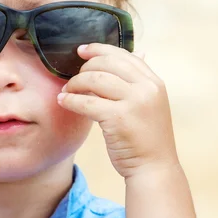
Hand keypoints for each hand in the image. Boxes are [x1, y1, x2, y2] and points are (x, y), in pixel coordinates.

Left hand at [57, 44, 178, 178]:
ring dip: (75, 83)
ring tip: (67, 91)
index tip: (81, 51)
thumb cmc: (146, 138)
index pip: (124, 55)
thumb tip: (137, 52)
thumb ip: (140, 82)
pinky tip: (64, 102)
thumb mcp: (150, 104)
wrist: (154, 168)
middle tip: (72, 78)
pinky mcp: (118, 118)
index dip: (100, 49)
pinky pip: (87, 102)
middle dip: (85, 68)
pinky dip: (71, 100)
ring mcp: (134, 102)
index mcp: (154, 82)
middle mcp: (147, 88)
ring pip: (95, 80)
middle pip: (107, 64)